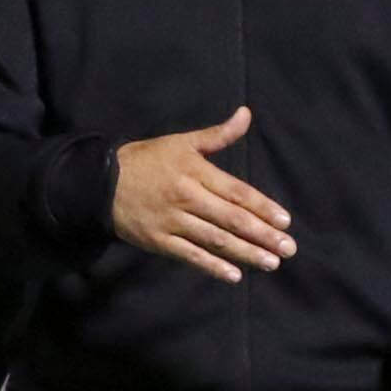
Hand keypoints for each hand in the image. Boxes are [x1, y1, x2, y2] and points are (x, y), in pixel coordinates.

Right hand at [112, 108, 289, 280]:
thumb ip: (218, 135)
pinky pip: (190, 256)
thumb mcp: (182, 142)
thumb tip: (246, 114)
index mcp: (195, 172)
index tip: (285, 221)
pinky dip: (212, 266)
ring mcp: (172, 221)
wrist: (101, 182)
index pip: (237, 192)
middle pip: (231, 219)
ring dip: (246, 252)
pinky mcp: (159, 241)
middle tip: (288, 248)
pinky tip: (234, 275)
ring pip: (215, 239)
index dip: (262, 207)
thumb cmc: (147, 160)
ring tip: (271, 262)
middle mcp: (187, 197)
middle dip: (262, 235)